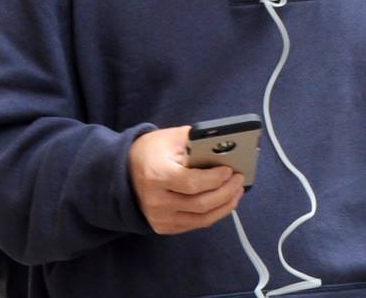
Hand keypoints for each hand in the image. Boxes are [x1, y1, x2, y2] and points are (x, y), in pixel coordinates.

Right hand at [128, 126, 244, 235]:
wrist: (125, 172)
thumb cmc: (153, 151)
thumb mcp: (173, 137)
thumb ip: (198, 141)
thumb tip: (227, 146)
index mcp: (157, 175)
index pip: (191, 183)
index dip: (214, 179)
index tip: (230, 171)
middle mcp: (156, 201)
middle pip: (200, 204)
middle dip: (226, 193)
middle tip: (239, 181)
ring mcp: (159, 218)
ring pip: (200, 219)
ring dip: (224, 206)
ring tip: (237, 192)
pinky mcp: (163, 227)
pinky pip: (194, 224)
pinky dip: (213, 215)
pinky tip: (224, 203)